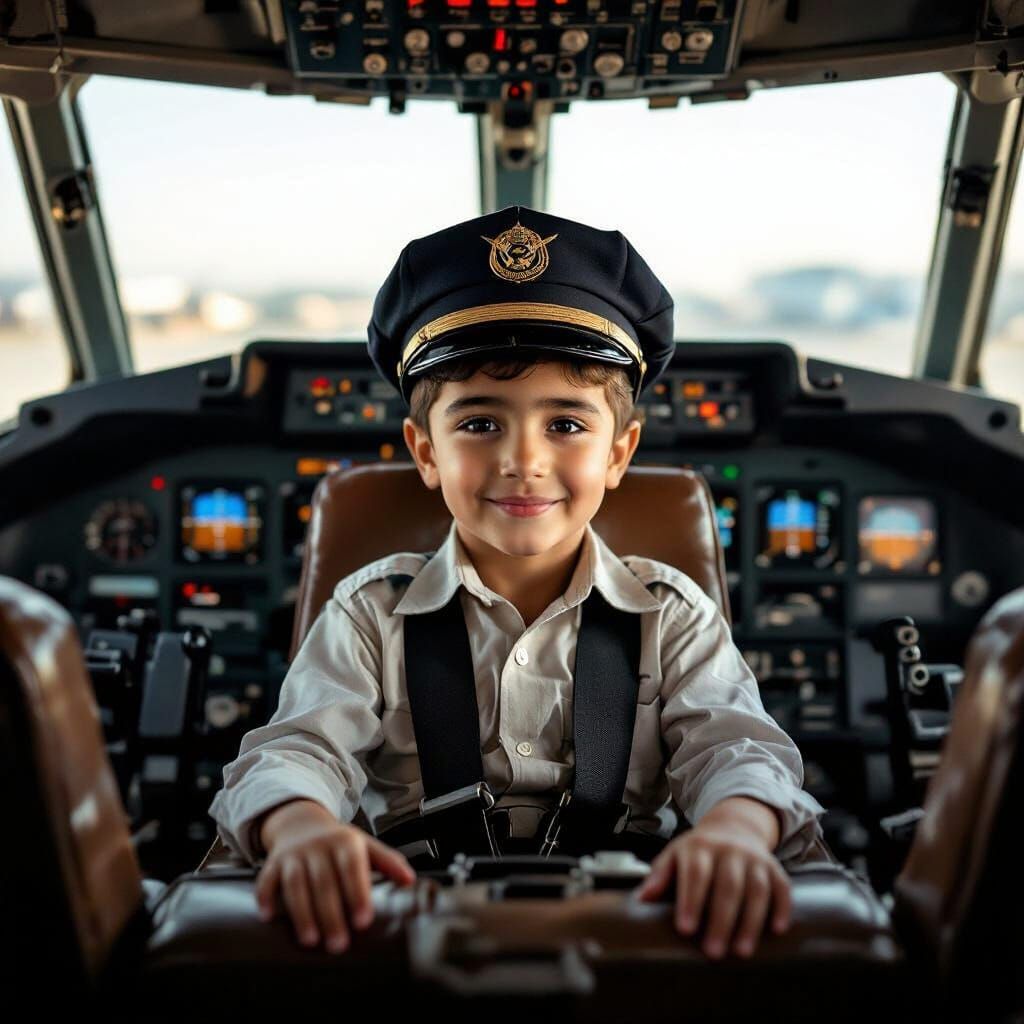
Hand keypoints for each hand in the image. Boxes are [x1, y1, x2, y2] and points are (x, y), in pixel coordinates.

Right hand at [254, 802, 416, 953]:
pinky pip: (267, 879)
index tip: (363, 920)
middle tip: (339, 944)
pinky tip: (269, 917)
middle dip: (331, 914)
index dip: (357, 893)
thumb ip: (388, 862)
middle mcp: (318, 846)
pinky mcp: (274, 862)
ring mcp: (294, 854)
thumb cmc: (338, 843)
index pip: (352, 867)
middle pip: (324, 882)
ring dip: (302, 912)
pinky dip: (265, 897)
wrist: (302, 823)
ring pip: (296, 883)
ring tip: (311, 939)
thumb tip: (410, 881)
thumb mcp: (365, 846)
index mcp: (345, 842)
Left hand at [634, 808, 790, 958]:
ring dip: (750, 922)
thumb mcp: (674, 855)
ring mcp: (754, 858)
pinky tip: (777, 930)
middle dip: (721, 920)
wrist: (732, 826)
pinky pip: (782, 887)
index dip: (691, 901)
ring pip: (756, 889)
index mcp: (699, 847)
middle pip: (727, 885)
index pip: (695, 873)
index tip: (685, 929)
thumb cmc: (698, 850)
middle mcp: (729, 850)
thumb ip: (659, 876)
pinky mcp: (774, 867)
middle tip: (713, 952)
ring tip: (741, 952)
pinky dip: (782, 908)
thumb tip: (642, 898)